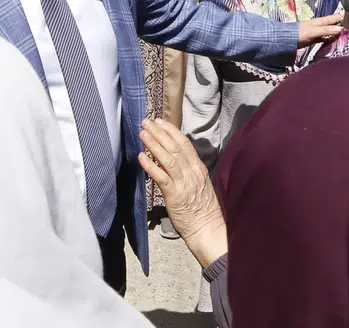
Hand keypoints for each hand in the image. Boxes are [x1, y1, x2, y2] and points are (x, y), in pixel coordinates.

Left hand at [138, 118, 227, 268]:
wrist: (207, 227)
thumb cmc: (203, 208)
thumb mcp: (200, 183)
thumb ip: (189, 170)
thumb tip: (176, 158)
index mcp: (198, 168)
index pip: (184, 144)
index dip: (171, 131)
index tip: (160, 121)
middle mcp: (191, 172)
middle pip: (174, 147)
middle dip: (159, 132)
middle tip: (146, 121)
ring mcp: (183, 182)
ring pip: (167, 158)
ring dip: (153, 144)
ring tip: (142, 133)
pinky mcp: (174, 195)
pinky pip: (161, 177)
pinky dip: (150, 165)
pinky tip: (141, 156)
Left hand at [297, 14, 342, 47]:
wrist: (287, 39)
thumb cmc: (301, 33)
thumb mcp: (314, 31)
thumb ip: (326, 30)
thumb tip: (341, 29)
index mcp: (322, 21)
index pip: (337, 17)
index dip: (346, 17)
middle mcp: (322, 24)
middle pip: (335, 23)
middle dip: (344, 25)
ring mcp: (319, 31)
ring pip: (332, 30)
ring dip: (339, 32)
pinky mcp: (317, 37)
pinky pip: (327, 37)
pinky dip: (332, 38)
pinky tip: (336, 42)